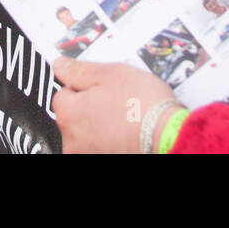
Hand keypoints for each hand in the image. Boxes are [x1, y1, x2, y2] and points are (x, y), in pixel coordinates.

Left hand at [52, 58, 180, 153]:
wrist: (169, 137)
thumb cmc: (143, 106)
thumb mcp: (109, 73)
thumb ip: (78, 70)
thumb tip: (59, 66)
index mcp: (68, 114)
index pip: (61, 94)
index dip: (80, 87)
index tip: (98, 87)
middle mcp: (72, 140)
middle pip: (72, 116)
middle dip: (89, 107)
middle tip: (115, 100)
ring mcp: (87, 155)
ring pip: (86, 133)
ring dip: (99, 125)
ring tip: (123, 118)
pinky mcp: (102, 161)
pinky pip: (99, 146)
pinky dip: (108, 140)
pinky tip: (125, 133)